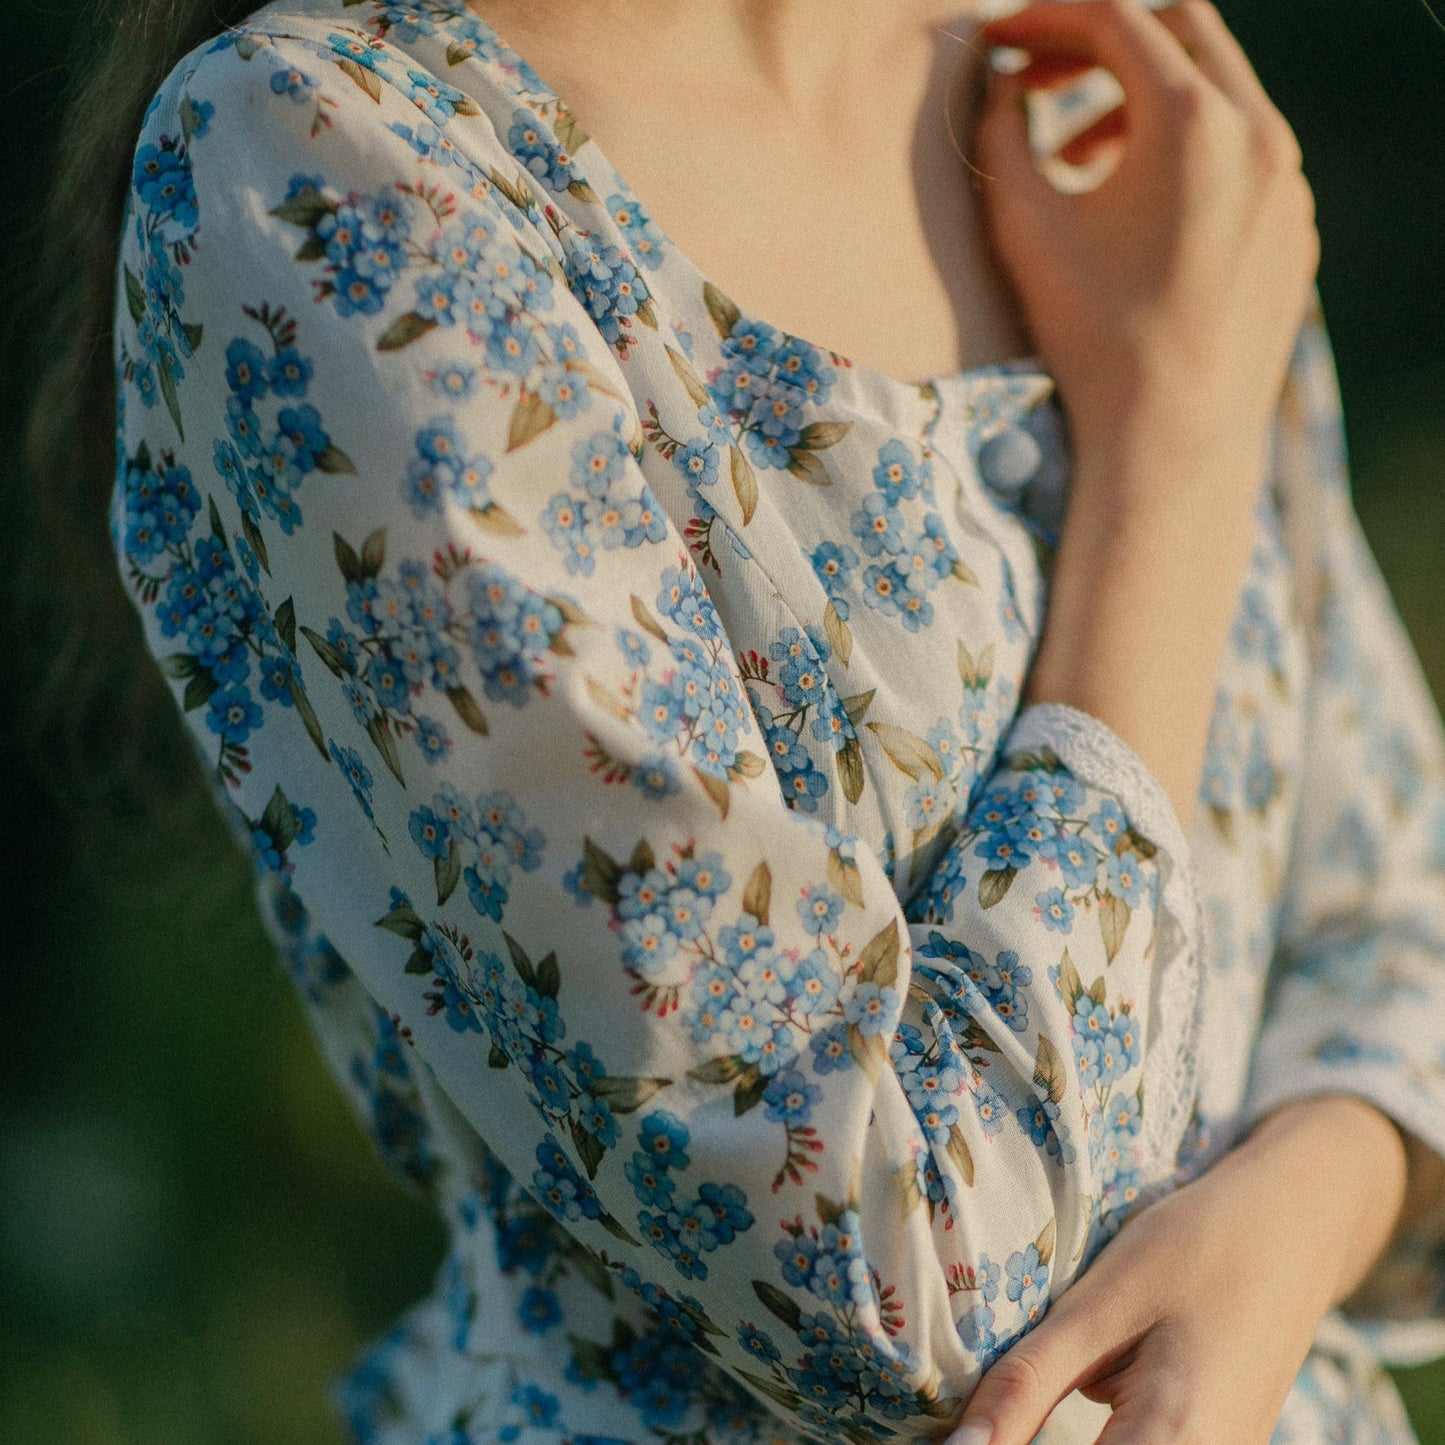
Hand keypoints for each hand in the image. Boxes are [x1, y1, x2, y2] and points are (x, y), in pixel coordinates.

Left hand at [938, 1095, 1408, 1443]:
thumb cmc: (1196, 1249)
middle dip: (1031, 1437)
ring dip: (1074, 1432)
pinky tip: (1090, 1376)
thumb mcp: (1098, 1306)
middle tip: (1025, 1384)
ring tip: (1057, 1376)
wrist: (1296, 1225)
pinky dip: (1107, 1425)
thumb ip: (1026, 1386)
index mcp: (1174, 1441)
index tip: (965, 1434)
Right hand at [974, 0, 1319, 509]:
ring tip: (1078, 158)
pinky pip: (1243, 155)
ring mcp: (1288, 181)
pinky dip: (1185, 153)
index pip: (1114, 19)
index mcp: (1192, 120)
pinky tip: (1136, 209)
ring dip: (1141, 103)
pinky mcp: (1295, 228)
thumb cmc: (1089, 336)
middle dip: (1100, 43)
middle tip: (1037, 79)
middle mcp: (1259, 132)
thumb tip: (997, 85)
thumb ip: (1000, 135)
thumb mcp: (1024, 227)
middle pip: (1180, 30)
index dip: (1043, 20)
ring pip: (1217, 93)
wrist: (1171, 439)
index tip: (995, 44)